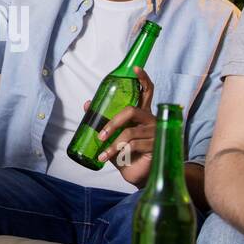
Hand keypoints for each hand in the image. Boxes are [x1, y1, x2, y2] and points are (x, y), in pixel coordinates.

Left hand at [93, 67, 156, 185]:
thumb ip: (104, 121)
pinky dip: (118, 152)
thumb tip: (87, 104)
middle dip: (113, 122)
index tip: (134, 68)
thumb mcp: (114, 136)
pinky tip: (109, 158)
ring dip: (113, 144)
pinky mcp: (156, 145)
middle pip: (132, 111)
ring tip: (103, 154)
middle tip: (101, 135)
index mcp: (142, 113)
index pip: (147, 91)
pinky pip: (134, 145)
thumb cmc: (129, 153)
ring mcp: (155, 132)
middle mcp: (151, 119)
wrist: (141, 175)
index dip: (142, 78)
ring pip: (130, 132)